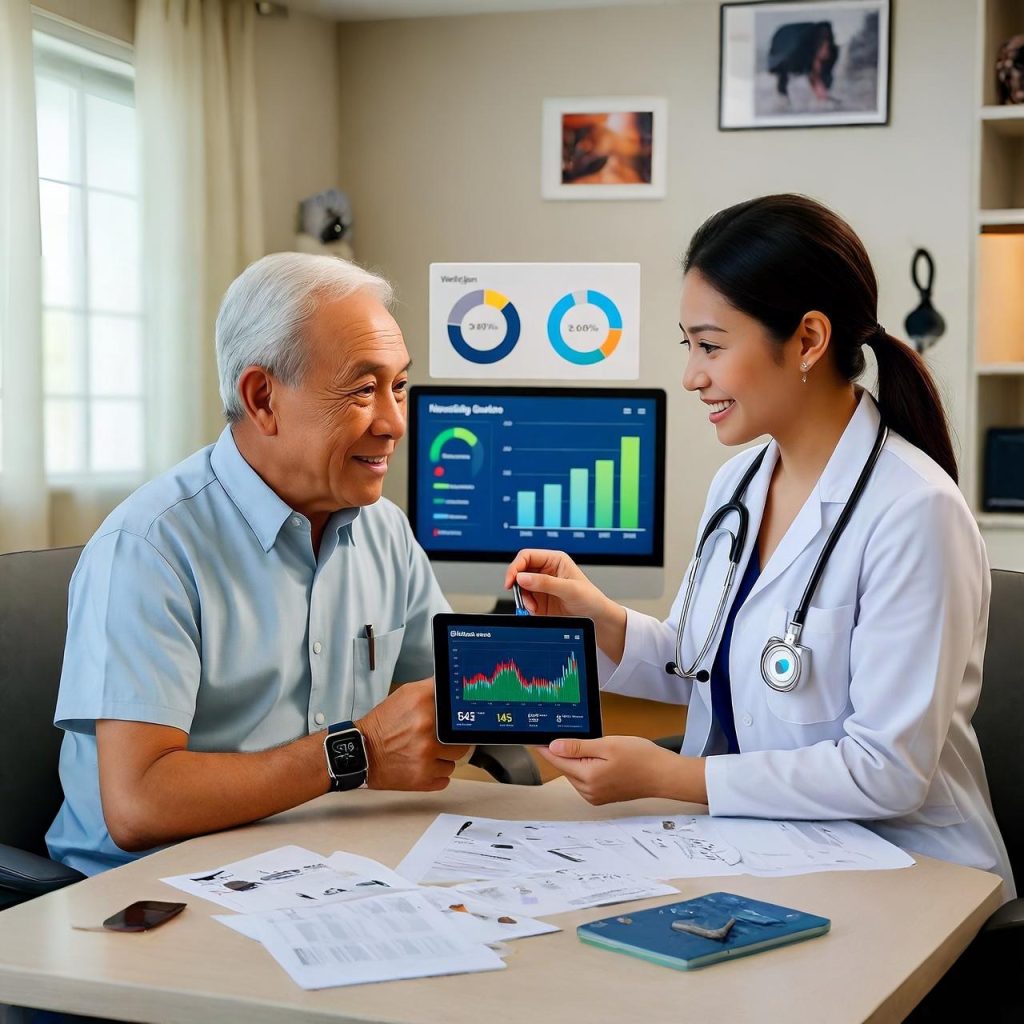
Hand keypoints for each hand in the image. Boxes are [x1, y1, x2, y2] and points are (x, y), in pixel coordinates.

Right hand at [356, 679, 469, 791]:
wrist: (361, 752)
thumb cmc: (383, 725)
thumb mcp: (405, 695)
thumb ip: (431, 688)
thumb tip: (452, 684)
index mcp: (424, 705)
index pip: (459, 706)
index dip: (461, 714)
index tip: (460, 717)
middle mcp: (428, 730)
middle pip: (462, 737)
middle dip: (451, 738)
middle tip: (437, 737)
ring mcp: (427, 757)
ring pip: (455, 760)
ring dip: (444, 757)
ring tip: (426, 751)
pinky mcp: (424, 779)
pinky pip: (446, 778)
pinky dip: (436, 774)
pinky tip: (422, 765)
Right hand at [503, 549, 626, 660]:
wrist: (596, 619)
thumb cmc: (590, 599)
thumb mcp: (569, 589)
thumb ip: (545, 583)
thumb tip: (522, 577)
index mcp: (554, 560)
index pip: (527, 556)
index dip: (516, 567)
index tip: (512, 581)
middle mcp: (545, 571)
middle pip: (520, 571)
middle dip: (518, 585)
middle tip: (520, 597)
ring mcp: (541, 586)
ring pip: (520, 587)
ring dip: (523, 598)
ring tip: (533, 607)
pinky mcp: (539, 600)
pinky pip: (524, 600)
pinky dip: (526, 606)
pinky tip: (535, 610)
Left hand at [538, 736, 706, 805]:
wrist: (663, 775)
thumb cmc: (641, 758)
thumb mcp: (607, 745)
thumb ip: (579, 747)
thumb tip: (554, 747)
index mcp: (588, 778)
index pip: (558, 761)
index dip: (545, 748)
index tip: (534, 739)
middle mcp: (588, 791)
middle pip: (566, 768)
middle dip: (567, 751)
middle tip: (581, 736)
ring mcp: (595, 796)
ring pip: (575, 773)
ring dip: (578, 759)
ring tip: (600, 748)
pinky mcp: (602, 796)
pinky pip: (585, 779)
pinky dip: (587, 767)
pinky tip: (601, 758)